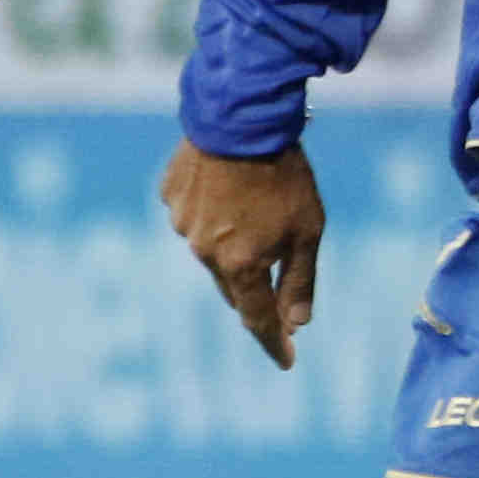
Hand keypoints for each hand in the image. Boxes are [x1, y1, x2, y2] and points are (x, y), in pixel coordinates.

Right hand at [162, 140, 324, 369]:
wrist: (241, 116)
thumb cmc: (284, 175)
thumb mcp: (308, 231)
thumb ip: (300, 281)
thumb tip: (297, 323)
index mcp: (240, 265)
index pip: (257, 319)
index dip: (274, 342)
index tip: (288, 361)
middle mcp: (204, 252)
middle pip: (233, 286)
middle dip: (254, 289)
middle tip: (276, 281)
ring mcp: (182, 223)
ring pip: (211, 248)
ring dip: (232, 242)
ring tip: (253, 209)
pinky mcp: (170, 195)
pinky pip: (194, 215)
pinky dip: (213, 212)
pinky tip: (229, 188)